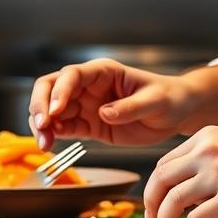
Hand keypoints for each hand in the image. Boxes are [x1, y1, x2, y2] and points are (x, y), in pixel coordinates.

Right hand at [28, 59, 198, 150]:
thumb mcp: (156, 100)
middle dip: (40, 105)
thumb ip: (131, 107)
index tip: (54, 110)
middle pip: (51, 88)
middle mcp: (89, 86)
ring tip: (44, 144)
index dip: (59, 91)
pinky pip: (65, 128)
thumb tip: (104, 113)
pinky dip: (54, 136)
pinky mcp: (89, 125)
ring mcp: (86, 105)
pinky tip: (51, 146)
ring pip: (52, 111)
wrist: (177, 113)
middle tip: (41, 126)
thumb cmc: (170, 98)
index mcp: (103, 72)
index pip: (72, 75)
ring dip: (42, 126)